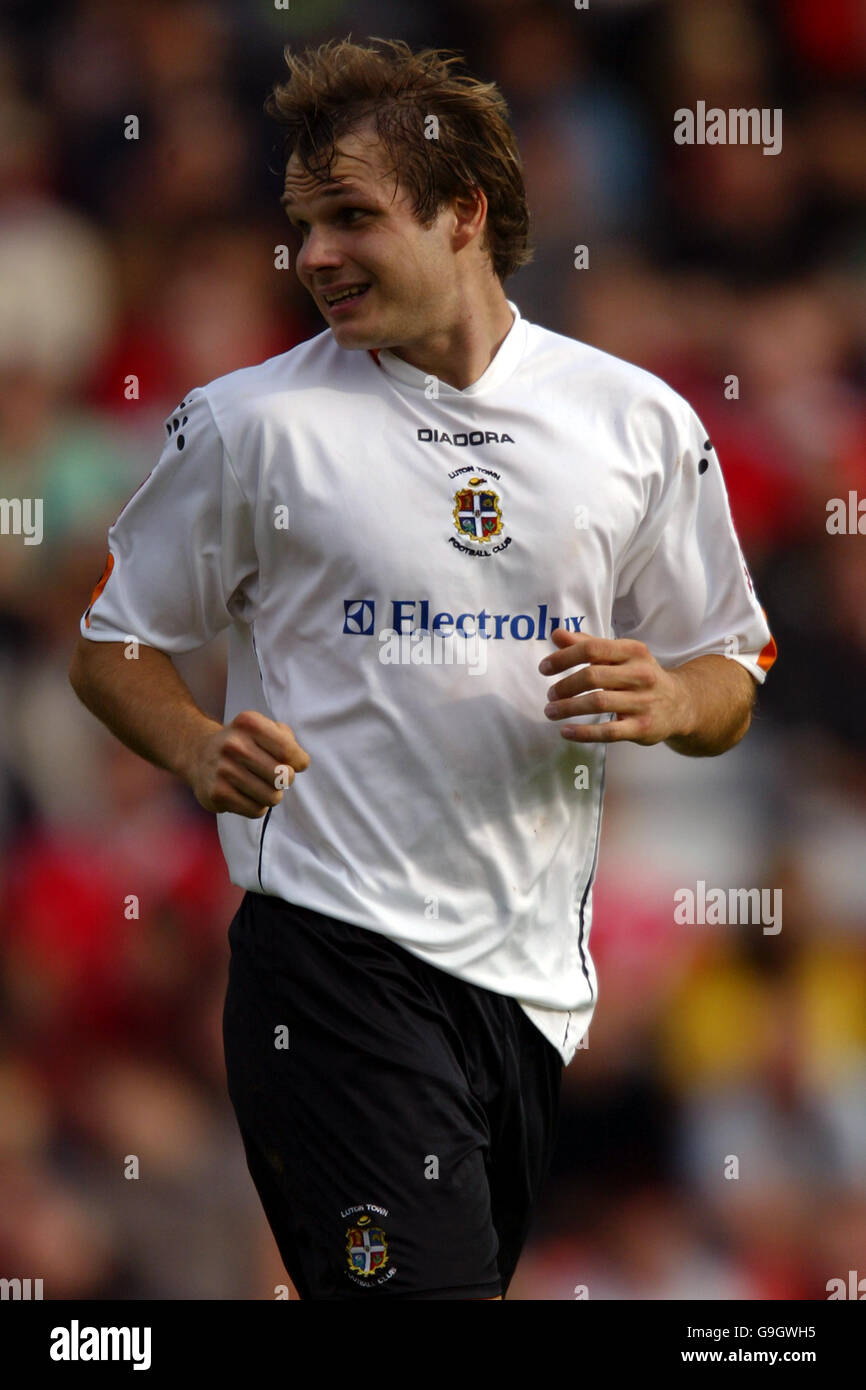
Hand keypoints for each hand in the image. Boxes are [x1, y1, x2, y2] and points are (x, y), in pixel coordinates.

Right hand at [184, 709, 310, 816]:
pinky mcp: (217, 794)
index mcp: (249, 723)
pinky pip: (256, 810)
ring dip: (272, 794)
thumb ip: (287, 739)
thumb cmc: (243, 743)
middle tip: (276, 776)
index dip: (299, 761)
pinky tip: (247, 794)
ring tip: (261, 785)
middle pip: (283, 776)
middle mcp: (233, 745)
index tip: (295, 763)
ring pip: (272, 797)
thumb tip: (298, 763)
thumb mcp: (263, 728)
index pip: (288, 751)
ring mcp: (223, 770)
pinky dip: (258, 806)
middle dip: (286, 779)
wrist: (199, 754)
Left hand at [538, 629, 691, 744]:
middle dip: (564, 686)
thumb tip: (556, 634)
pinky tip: (566, 731)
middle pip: (592, 676)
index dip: (563, 658)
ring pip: (598, 703)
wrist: (680, 704)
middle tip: (549, 695)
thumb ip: (588, 644)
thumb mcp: (620, 655)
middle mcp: (641, 674)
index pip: (592, 649)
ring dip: (568, 708)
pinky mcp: (642, 727)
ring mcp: (643, 702)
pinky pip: (608, 731)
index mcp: (633, 651)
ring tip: (551, 712)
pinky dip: (583, 733)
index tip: (544, 668)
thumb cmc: (640, 676)